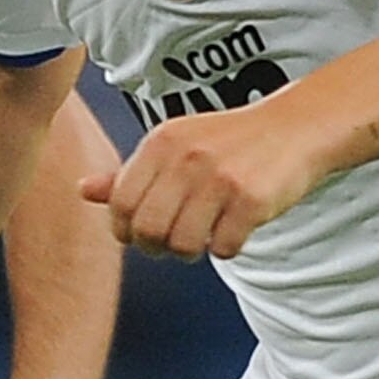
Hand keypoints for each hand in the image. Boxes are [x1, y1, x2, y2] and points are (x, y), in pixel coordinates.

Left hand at [82, 98, 327, 260]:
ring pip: (182, 244)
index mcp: (161, 142)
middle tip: (172, 244)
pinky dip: (226, 248)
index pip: (120, 202)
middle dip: (156, 247)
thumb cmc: (228, 143)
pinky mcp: (252, 199)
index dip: (124, 230)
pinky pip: (222, 248)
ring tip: (202, 237)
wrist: (294, 127)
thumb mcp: (175, 146)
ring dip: (190, 252)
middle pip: (147, 230)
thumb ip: (131, 173)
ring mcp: (220, 178)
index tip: (139, 235)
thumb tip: (84, 190)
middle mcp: (187, 158)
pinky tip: (233, 229)